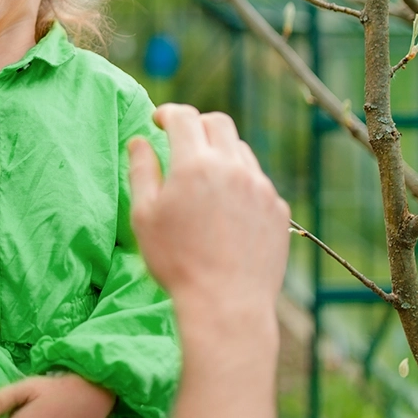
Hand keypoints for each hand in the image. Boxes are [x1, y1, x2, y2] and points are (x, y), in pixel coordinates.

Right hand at [128, 105, 289, 417]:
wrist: (225, 304)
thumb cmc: (175, 262)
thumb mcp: (144, 216)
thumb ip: (141, 171)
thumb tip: (139, 141)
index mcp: (195, 164)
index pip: (182, 117)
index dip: (166, 113)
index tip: (157, 122)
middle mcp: (232, 167)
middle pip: (218, 123)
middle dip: (197, 125)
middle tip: (181, 142)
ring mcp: (261, 187)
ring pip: (241, 150)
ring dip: (220, 153)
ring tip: (204, 179)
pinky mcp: (278, 209)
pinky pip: (258, 181)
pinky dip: (240, 182)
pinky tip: (226, 209)